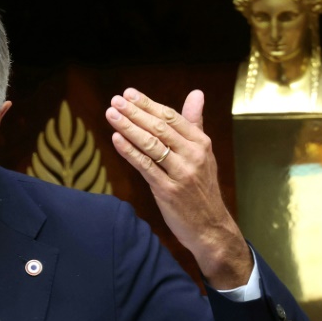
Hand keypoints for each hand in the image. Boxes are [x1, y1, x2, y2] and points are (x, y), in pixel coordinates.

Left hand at [105, 88, 251, 288]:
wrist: (210, 227)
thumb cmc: (201, 188)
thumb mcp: (203, 153)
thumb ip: (195, 123)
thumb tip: (197, 93)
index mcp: (201, 143)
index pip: (171, 117)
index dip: (148, 104)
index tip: (129, 93)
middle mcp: (193, 155)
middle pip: (159, 128)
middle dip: (135, 112)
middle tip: (115, 100)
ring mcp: (181, 173)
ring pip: (151, 145)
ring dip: (128, 127)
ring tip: (111, 114)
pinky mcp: (168, 191)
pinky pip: (146, 167)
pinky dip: (130, 152)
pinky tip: (116, 139)